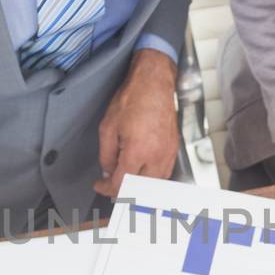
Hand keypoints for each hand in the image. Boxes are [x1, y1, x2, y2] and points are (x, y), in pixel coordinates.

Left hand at [94, 48, 178, 199]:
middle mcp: (156, 156)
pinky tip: (142, 173)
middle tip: (110, 185)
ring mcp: (168, 154)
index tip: (99, 185)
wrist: (154, 83)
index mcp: (137, 151)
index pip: (121, 183)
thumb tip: (108, 171)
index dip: (107, 188)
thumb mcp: (108, 127)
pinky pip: (165, 173)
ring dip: (139, 187)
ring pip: (154, 185)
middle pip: (140, 189)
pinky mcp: (174, 149)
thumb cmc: (132, 99)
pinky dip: (152, 179)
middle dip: (122, 190)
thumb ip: (106, 154)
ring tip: (125, 181)